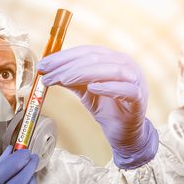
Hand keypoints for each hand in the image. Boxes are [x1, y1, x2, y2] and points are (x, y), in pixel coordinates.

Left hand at [39, 45, 157, 168]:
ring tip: (64, 79)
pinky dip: (108, 87)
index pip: (87, 51)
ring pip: (111, 70)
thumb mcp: (84, 91)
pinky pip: (126, 89)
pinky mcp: (139, 97)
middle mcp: (126, 64)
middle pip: (96, 58)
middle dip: (69, 65)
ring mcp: (135, 80)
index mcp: (113, 58)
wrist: (124, 132)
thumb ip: (70, 79)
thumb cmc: (107, 108)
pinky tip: (92, 88)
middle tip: (49, 73)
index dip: (64, 56)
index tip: (44, 64)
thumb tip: (47, 71)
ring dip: (85, 73)